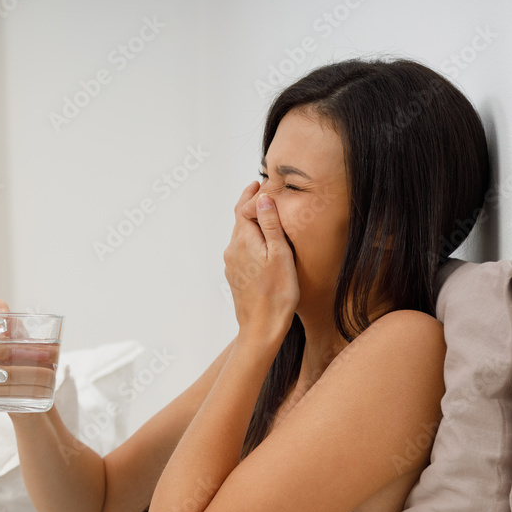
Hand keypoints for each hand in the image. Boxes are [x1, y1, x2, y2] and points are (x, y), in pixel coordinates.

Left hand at [222, 181, 299, 348]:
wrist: (261, 328)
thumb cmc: (277, 294)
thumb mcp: (280, 255)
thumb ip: (270, 225)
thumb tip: (262, 199)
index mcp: (243, 241)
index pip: (242, 208)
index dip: (251, 195)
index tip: (260, 183)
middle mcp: (232, 250)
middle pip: (240, 221)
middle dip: (252, 207)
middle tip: (266, 196)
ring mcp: (232, 265)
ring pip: (241, 237)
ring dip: (252, 225)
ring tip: (267, 218)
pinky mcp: (235, 277)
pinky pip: (242, 252)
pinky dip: (251, 242)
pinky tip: (264, 247)